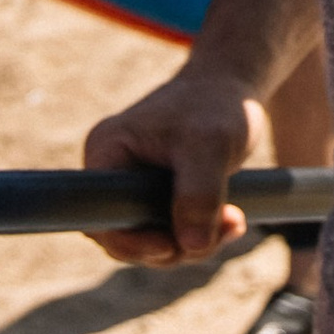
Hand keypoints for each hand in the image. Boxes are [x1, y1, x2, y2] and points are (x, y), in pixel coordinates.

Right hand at [83, 59, 276, 264]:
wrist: (232, 88)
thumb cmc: (216, 105)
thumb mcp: (211, 144)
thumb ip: (200, 192)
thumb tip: (190, 245)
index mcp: (107, 152)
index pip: (99, 217)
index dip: (131, 242)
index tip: (172, 245)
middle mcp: (112, 172)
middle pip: (125, 238)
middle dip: (174, 246)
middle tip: (223, 228)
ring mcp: (132, 188)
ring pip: (152, 242)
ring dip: (194, 243)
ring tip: (234, 219)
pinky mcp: (155, 197)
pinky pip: (170, 234)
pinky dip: (201, 235)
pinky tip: (233, 219)